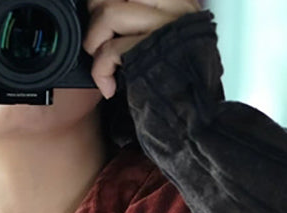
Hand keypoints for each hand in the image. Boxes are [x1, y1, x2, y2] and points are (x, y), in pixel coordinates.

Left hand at [84, 0, 202, 98]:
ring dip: (94, 43)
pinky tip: (108, 86)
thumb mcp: (164, 39)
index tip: (102, 20)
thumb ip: (143, 15)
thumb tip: (102, 4)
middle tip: (99, 42)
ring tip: (105, 66)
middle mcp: (177, 8)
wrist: (193, 125)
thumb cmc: (173, 86)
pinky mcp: (152, 56)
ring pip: (108, 13)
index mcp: (180, 1)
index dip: (108, 2)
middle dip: (96, 16)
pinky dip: (100, 71)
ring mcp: (166, 30)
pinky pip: (110, 50)